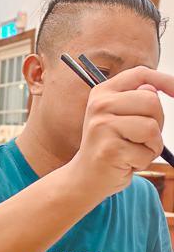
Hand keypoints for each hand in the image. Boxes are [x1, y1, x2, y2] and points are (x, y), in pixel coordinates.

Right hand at [69, 66, 173, 198]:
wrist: (86, 176)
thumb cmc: (109, 145)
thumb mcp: (121, 117)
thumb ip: (137, 100)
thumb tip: (153, 90)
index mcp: (102, 93)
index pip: (140, 74)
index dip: (165, 80)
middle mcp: (99, 106)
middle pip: (151, 101)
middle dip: (157, 122)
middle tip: (141, 137)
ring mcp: (102, 128)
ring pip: (151, 128)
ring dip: (152, 145)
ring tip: (134, 150)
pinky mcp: (110, 150)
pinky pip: (146, 152)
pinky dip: (143, 161)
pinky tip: (126, 162)